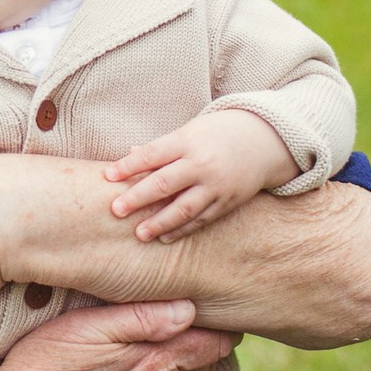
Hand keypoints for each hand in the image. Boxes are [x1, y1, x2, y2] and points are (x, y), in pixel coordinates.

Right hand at [0, 299, 241, 370]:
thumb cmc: (41, 369)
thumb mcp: (83, 328)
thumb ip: (140, 317)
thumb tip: (190, 308)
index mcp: (157, 362)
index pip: (212, 338)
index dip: (216, 318)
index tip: (214, 302)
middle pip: (212, 364)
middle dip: (215, 341)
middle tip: (212, 319)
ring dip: (213, 370)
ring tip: (212, 349)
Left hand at [103, 110, 296, 243]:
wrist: (263, 141)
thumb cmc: (214, 135)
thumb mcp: (188, 132)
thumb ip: (161, 149)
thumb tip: (128, 155)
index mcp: (187, 141)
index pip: (152, 154)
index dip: (128, 165)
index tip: (107, 176)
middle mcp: (201, 163)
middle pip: (165, 183)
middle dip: (138, 198)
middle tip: (115, 210)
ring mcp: (217, 185)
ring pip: (184, 207)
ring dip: (160, 222)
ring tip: (139, 234)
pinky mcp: (228, 202)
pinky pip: (202, 219)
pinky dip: (183, 229)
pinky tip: (164, 238)